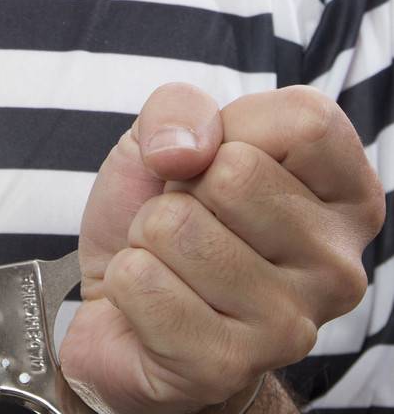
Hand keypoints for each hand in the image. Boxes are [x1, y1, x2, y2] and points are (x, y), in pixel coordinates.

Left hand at [58, 83, 385, 413]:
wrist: (125, 302)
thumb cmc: (169, 207)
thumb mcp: (173, 130)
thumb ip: (182, 106)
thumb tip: (183, 153)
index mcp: (349, 200)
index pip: (309, 122)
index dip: (238, 125)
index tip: (222, 159)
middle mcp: (338, 268)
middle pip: (236, 173)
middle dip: (183, 185)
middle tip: (191, 219)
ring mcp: (289, 327)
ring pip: (177, 227)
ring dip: (150, 234)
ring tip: (173, 261)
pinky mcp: (229, 368)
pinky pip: (142, 282)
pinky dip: (128, 281)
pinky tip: (157, 302)